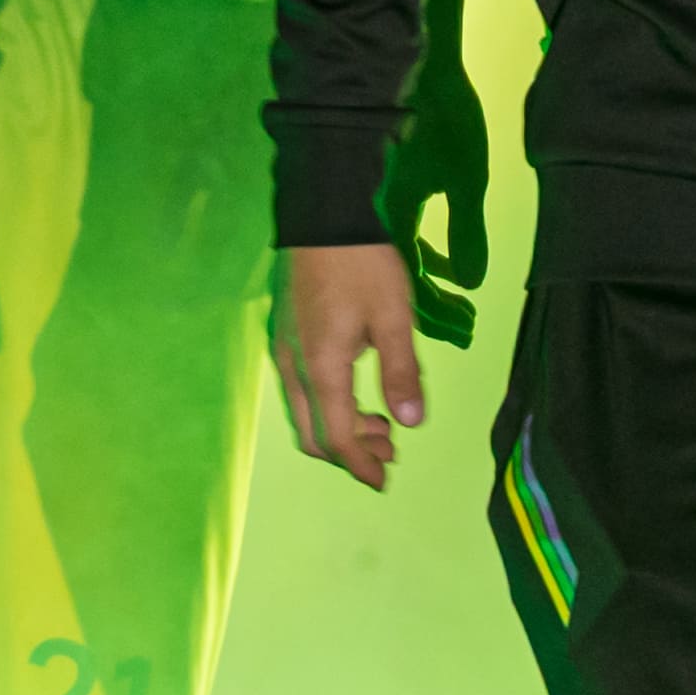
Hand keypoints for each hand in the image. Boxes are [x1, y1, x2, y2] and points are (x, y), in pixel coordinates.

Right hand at [271, 239, 427, 492]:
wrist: (323, 214)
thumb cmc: (363, 264)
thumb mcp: (394, 316)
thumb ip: (402, 372)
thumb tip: (411, 424)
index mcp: (322, 368)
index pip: (336, 437)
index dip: (360, 465)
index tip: (384, 480)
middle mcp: (294, 367)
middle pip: (312, 434)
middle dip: (350, 452)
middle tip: (390, 449)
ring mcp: (284, 351)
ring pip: (303, 413)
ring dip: (339, 428)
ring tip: (380, 421)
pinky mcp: (285, 335)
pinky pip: (300, 390)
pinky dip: (327, 405)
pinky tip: (356, 389)